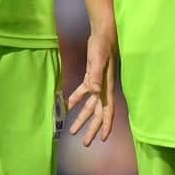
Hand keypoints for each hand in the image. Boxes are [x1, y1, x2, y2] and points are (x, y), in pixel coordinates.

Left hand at [67, 29, 116, 145]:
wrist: (104, 31)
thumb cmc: (103, 44)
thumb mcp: (98, 59)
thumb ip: (95, 76)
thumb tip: (93, 92)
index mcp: (106, 86)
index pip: (107, 109)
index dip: (105, 124)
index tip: (102, 138)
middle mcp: (103, 87)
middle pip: (98, 112)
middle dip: (92, 128)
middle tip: (85, 143)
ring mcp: (98, 82)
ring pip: (91, 105)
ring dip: (83, 117)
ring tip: (73, 130)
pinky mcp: (91, 75)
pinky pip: (84, 91)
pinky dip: (76, 99)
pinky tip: (68, 105)